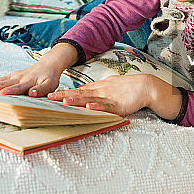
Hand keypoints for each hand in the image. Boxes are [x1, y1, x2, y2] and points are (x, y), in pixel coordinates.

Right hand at [0, 43, 77, 95]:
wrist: (48, 64)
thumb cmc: (49, 77)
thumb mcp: (50, 84)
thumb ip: (42, 90)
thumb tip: (32, 93)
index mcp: (27, 81)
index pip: (17, 87)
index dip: (9, 91)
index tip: (0, 94)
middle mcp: (17, 78)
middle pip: (1, 84)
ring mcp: (12, 76)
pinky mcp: (9, 76)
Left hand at [47, 74, 182, 119]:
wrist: (144, 86)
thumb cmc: (126, 88)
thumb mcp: (108, 87)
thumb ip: (96, 92)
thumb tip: (84, 96)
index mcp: (97, 89)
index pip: (77, 91)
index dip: (63, 93)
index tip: (50, 95)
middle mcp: (100, 92)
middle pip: (79, 94)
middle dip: (64, 96)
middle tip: (49, 98)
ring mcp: (108, 98)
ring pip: (90, 99)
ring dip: (77, 100)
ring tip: (64, 101)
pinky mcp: (118, 105)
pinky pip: (106, 107)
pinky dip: (97, 107)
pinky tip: (89, 108)